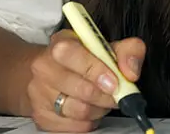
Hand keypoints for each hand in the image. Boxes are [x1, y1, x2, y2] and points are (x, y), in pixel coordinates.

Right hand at [26, 29, 145, 131]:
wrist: (51, 74)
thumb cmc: (84, 59)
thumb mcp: (108, 46)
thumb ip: (128, 51)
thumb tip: (130, 72)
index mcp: (61, 44)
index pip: (71, 54)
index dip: (96, 70)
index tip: (114, 81)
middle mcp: (44, 68)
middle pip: (81, 89)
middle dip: (107, 95)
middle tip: (116, 93)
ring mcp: (39, 94)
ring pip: (79, 110)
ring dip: (99, 109)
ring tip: (102, 100)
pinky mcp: (41, 117)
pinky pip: (74, 127)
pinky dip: (88, 121)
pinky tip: (89, 109)